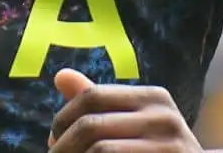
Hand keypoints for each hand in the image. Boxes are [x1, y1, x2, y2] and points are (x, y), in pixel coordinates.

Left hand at [47, 68, 205, 152]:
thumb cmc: (158, 152)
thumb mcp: (134, 123)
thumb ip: (100, 103)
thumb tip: (61, 76)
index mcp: (155, 97)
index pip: (92, 97)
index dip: (62, 119)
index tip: (53, 139)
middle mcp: (165, 117)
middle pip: (91, 125)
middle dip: (62, 146)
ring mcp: (169, 146)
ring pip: (99, 150)